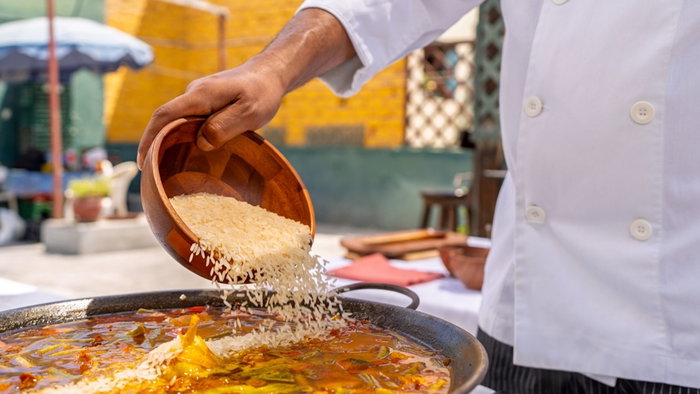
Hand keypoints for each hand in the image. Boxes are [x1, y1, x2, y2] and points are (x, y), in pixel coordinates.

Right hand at [137, 60, 284, 168]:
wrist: (270, 74)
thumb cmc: (262, 93)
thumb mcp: (249, 112)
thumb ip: (225, 126)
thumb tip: (201, 143)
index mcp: (200, 96)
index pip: (164, 116)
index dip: (149, 138)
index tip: (142, 163)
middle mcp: (194, 95)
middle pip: (166, 121)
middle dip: (155, 145)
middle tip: (153, 175)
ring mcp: (199, 99)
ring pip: (178, 123)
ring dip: (170, 143)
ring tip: (167, 170)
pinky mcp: (207, 104)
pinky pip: (190, 122)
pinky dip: (184, 138)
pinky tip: (188, 156)